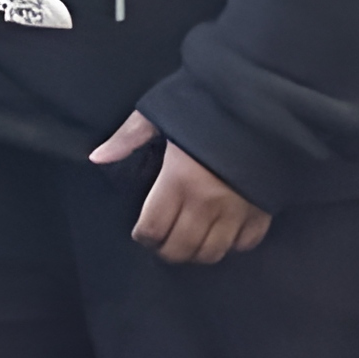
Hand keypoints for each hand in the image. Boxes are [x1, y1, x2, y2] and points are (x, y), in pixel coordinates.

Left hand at [90, 113, 270, 263]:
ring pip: (212, 254)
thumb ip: (127, 138)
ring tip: (187, 240)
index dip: (144, 236)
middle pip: (181, 248)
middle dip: (166, 249)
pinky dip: (230, 245)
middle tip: (161, 240)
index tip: (141, 232)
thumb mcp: (158, 114)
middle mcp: (207, 203)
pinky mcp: (262, 214)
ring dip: (196, 252)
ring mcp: (237, 212)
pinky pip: (244, 245)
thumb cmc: (202, 106)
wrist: (255, 103)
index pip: (154, 228)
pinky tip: (221, 232)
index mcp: (179, 179)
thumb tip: (96, 157)